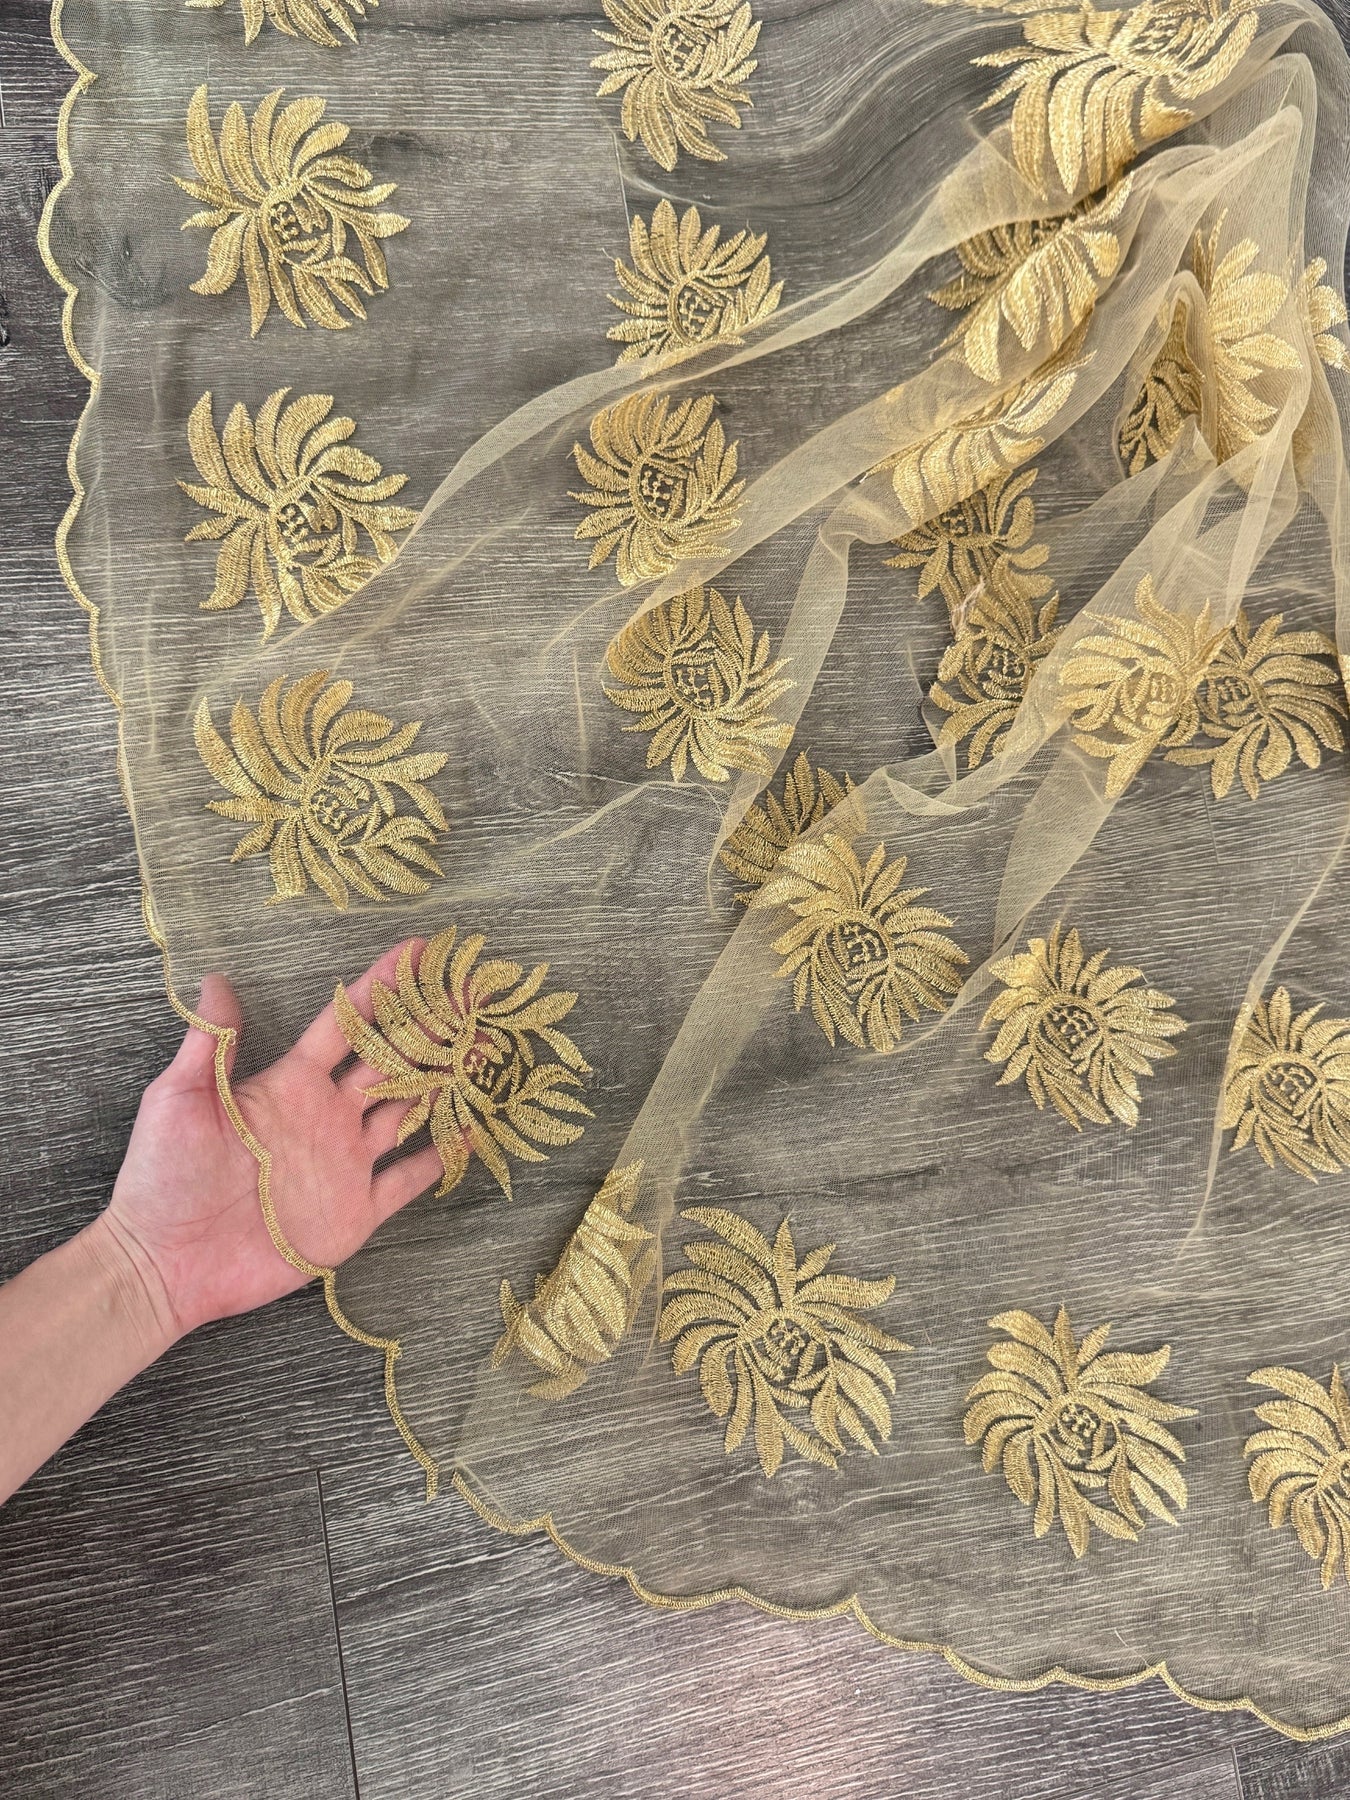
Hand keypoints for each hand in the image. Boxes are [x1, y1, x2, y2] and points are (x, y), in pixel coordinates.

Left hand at [91, 940, 443, 1343]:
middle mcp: (326, 1117)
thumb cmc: (164, 1175)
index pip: (345, 1024)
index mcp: (290, 1085)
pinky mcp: (354, 1214)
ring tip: (481, 1052)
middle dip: (429, 1028)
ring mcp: (344, 1164)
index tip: (417, 952)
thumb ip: (210, 1042)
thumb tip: (213, 978)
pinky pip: (406, 1181)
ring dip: (443, 1083)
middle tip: (469, 995)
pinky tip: (470, 1134)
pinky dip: (438, 1159)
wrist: (166, 1261)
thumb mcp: (180, 1097)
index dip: (380, 986)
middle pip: (389, 1062)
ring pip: (407, 1113)